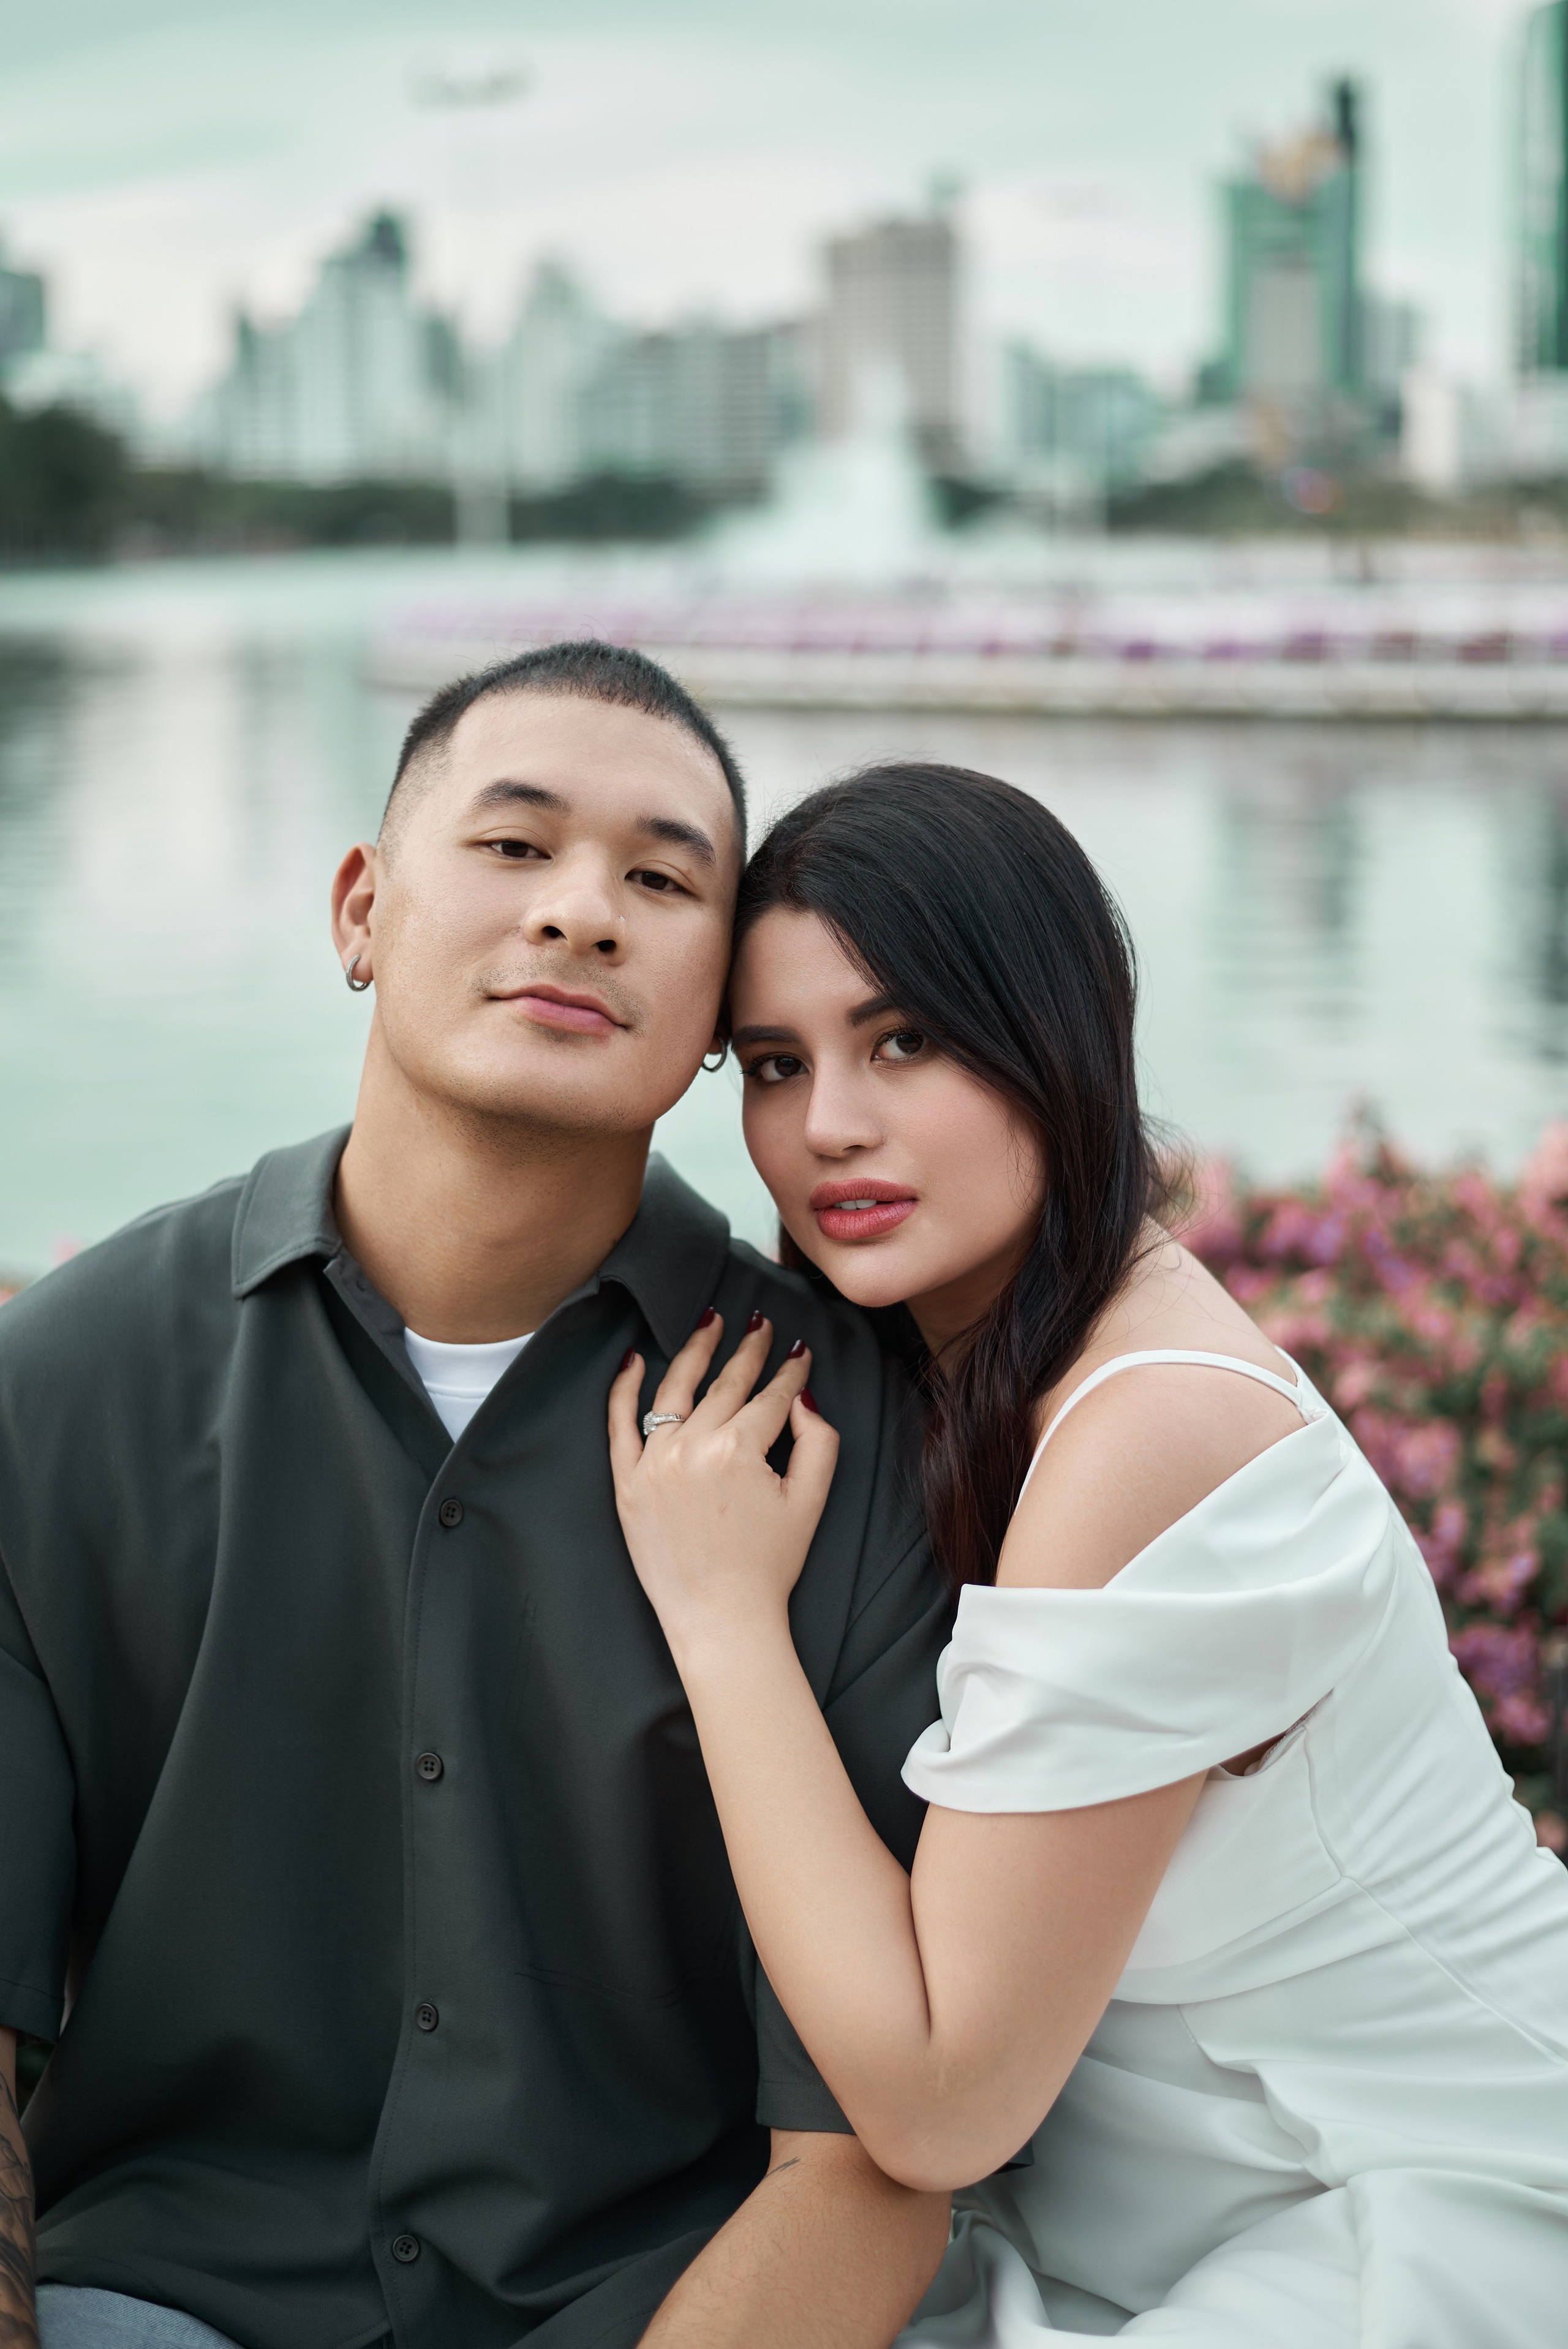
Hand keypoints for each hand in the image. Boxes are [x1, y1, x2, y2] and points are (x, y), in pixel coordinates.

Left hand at [608, 1311, 839, 1661]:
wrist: (721, 1620)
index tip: (798, 1351)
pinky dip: (624, 1388)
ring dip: (696, 1351)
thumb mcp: (811, 1501)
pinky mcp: (626, 1483)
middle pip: (725, 1384)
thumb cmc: (769, 1565)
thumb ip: (818, 1441)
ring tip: (711, 1322)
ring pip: (675, 1391)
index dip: (789, 1372)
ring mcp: (653, 1464)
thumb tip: (801, 1398)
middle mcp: (691, 1449)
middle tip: (761, 1323)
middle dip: (749, 1350)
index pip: (769, 1397)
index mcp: (739, 1451)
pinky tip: (635, 1359)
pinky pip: (618, 1424)